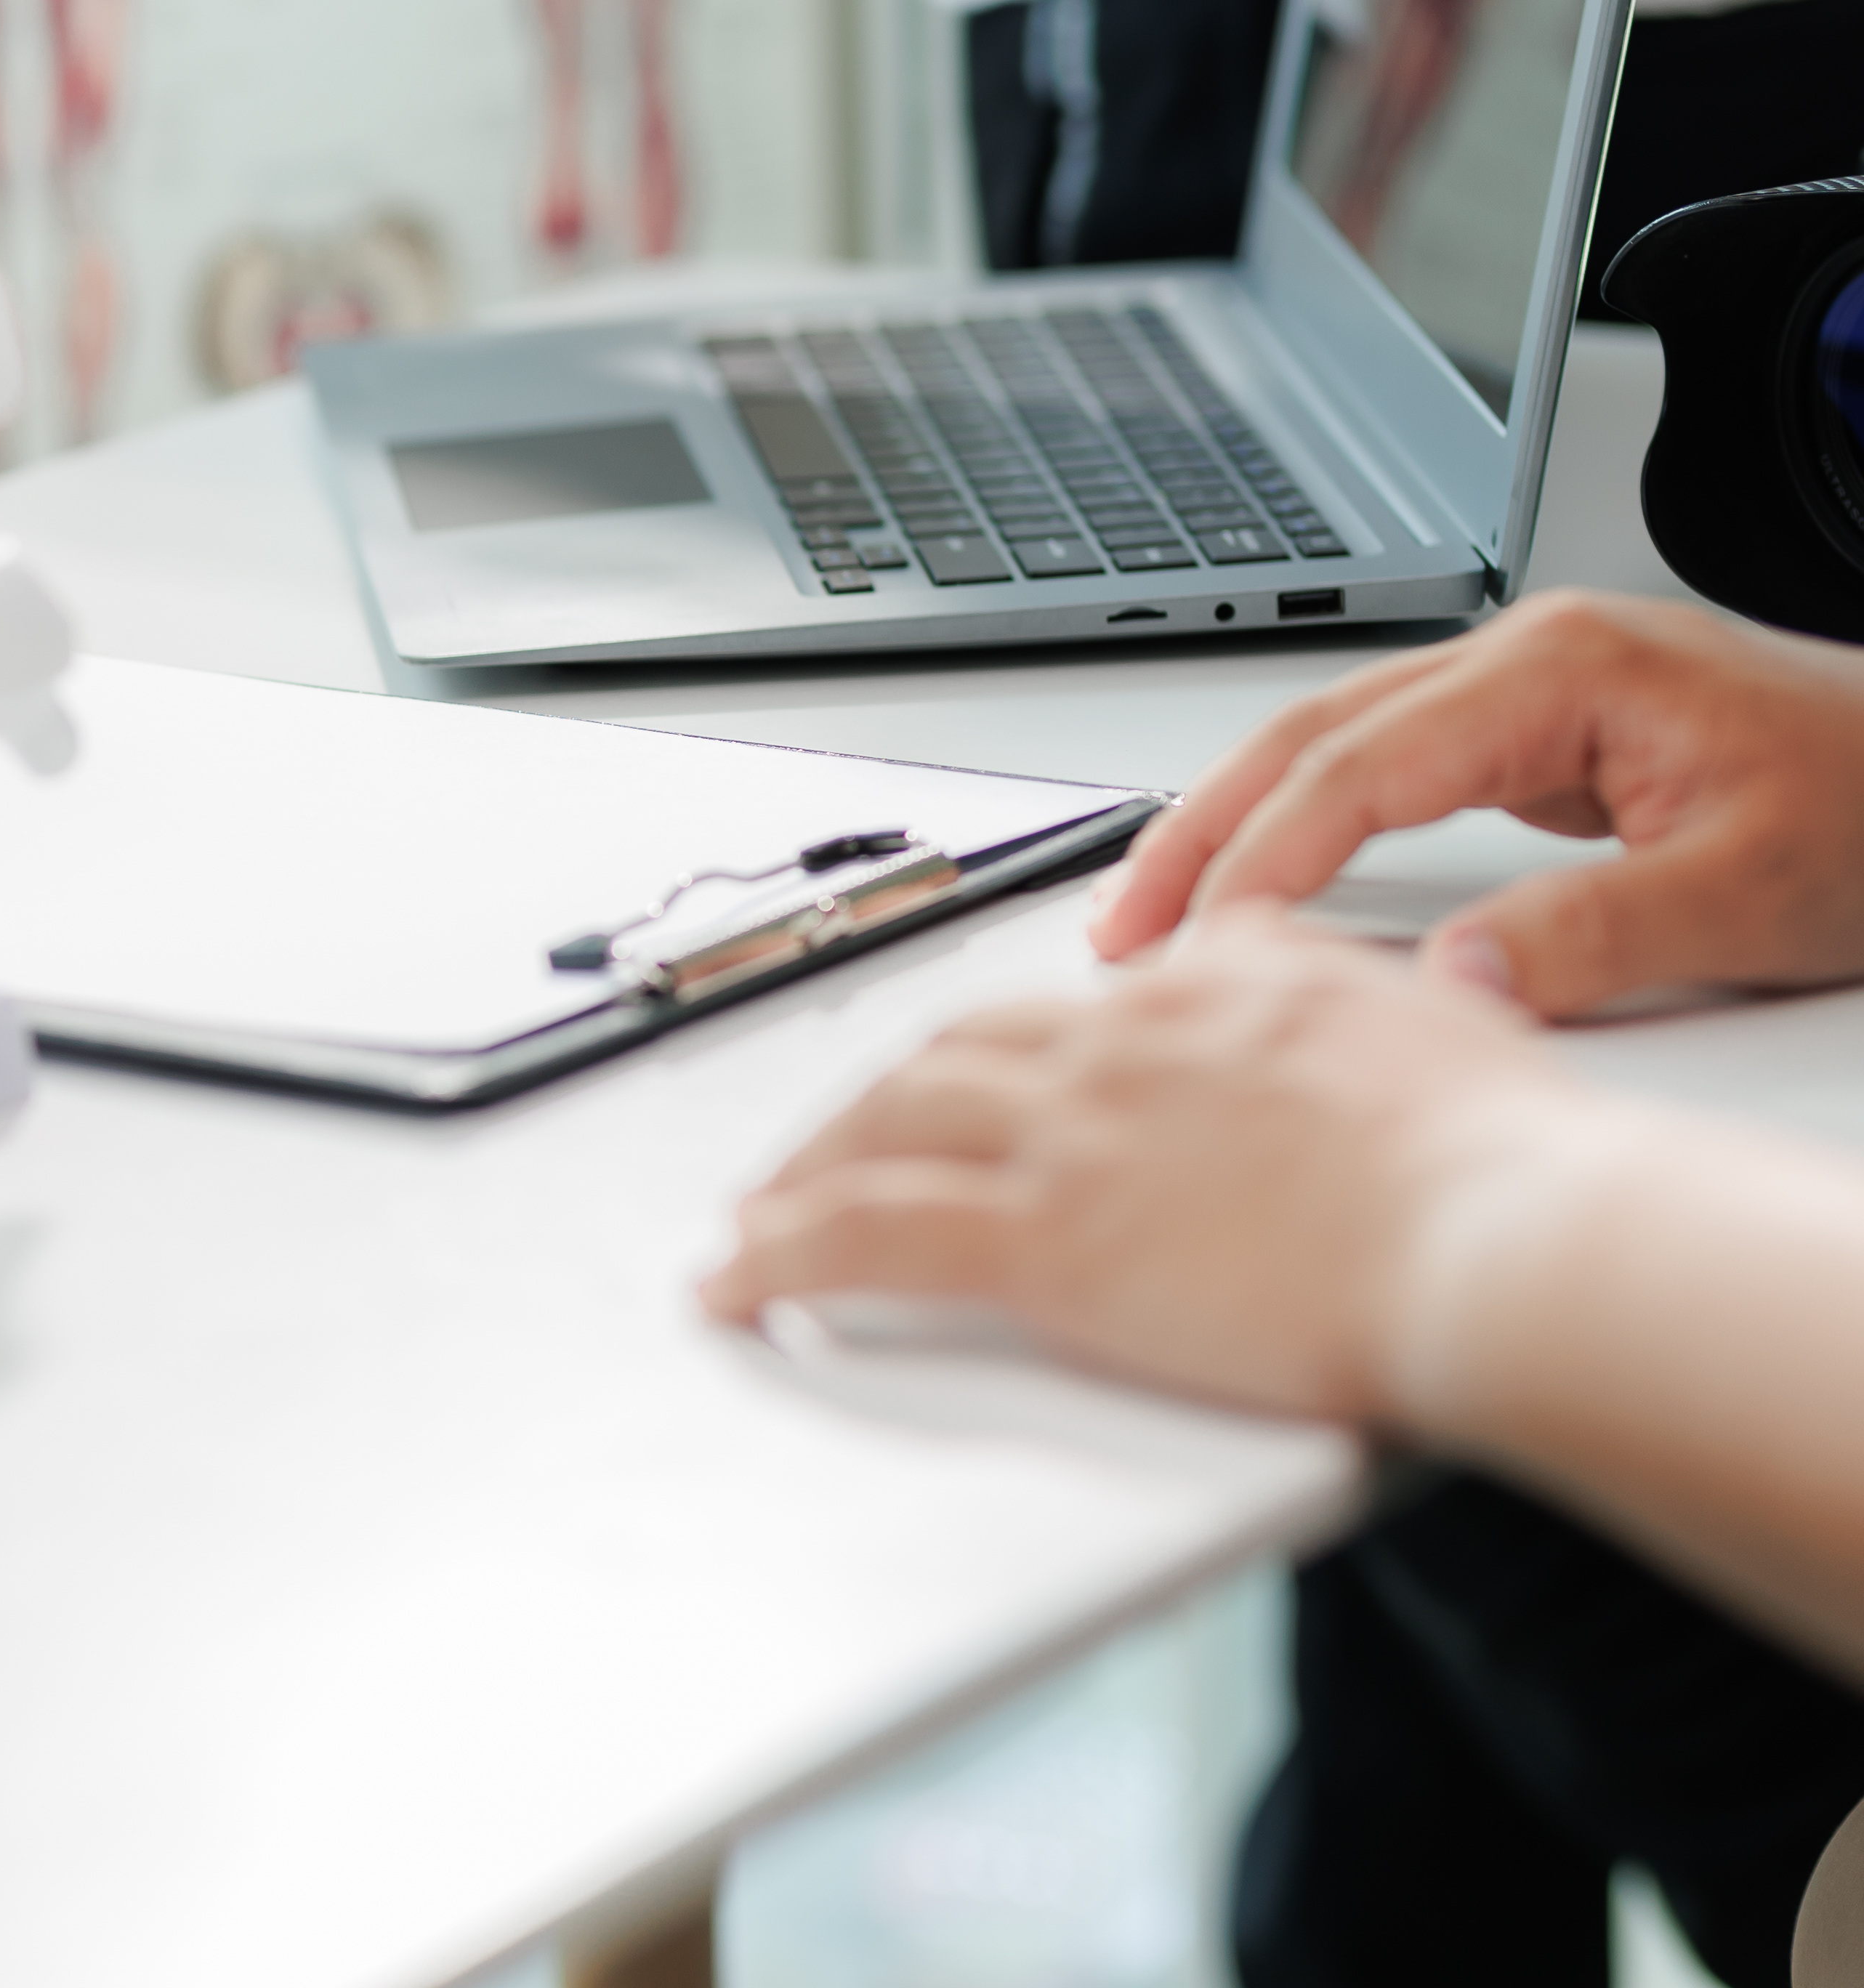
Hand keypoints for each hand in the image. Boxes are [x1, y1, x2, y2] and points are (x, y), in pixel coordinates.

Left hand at [700, 915, 1594, 1420]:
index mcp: (1218, 990)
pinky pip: (870, 1234)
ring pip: (885, 1128)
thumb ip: (1336, 1000)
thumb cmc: (1508, 1170)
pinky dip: (783, 1254)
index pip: (1067, 1006)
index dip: (996, 1050)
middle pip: (949, 1054)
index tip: (964, 1079)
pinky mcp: (1048, 1236)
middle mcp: (1123, 1043)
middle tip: (830, 1143)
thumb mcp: (1429, 1027)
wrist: (1513, 1233)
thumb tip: (1299, 970)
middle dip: (875, 1100)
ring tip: (759, 1213)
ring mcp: (1076, 1135)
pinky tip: (737, 1279)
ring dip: (806, 1171)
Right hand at [1087, 590, 1863, 1013]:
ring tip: (1161, 910)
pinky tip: (1267, 875)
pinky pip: (1385, 767)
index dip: (1265, 858)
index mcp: (1564, 669)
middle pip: (1311, 734)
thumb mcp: (1754, 895)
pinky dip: (1308, 823)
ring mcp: (1528, 686)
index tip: (1199, 943)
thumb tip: (1449, 990)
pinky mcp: (1537, 731)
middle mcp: (1527, 657)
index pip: (1362, 765)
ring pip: (1333, 743)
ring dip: (1240, 823)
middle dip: (1201, 830)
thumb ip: (1595, 939)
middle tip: (1122, 928)